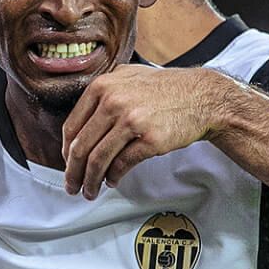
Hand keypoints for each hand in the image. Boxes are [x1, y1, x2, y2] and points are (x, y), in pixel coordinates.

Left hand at [61, 66, 237, 196]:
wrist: (201, 97)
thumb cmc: (164, 90)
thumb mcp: (127, 77)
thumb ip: (101, 93)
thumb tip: (77, 128)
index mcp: (102, 87)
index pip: (72, 127)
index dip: (66, 152)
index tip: (67, 164)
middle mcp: (113, 101)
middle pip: (81, 147)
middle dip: (73, 172)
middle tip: (72, 186)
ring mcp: (131, 120)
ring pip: (98, 159)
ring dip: (90, 180)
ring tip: (90, 191)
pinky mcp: (150, 139)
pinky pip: (122, 164)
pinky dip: (113, 177)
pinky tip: (112, 181)